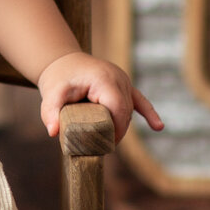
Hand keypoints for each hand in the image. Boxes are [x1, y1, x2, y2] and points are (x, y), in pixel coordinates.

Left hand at [35, 52, 162, 143]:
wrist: (63, 62)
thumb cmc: (58, 78)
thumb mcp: (51, 94)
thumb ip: (50, 112)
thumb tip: (54, 132)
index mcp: (104, 80)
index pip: (117, 109)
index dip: (115, 129)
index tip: (104, 145)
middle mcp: (118, 78)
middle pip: (125, 112)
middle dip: (117, 131)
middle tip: (101, 148)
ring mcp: (123, 80)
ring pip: (129, 109)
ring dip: (121, 125)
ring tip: (108, 141)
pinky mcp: (124, 84)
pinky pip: (140, 100)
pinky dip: (149, 113)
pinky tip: (158, 127)